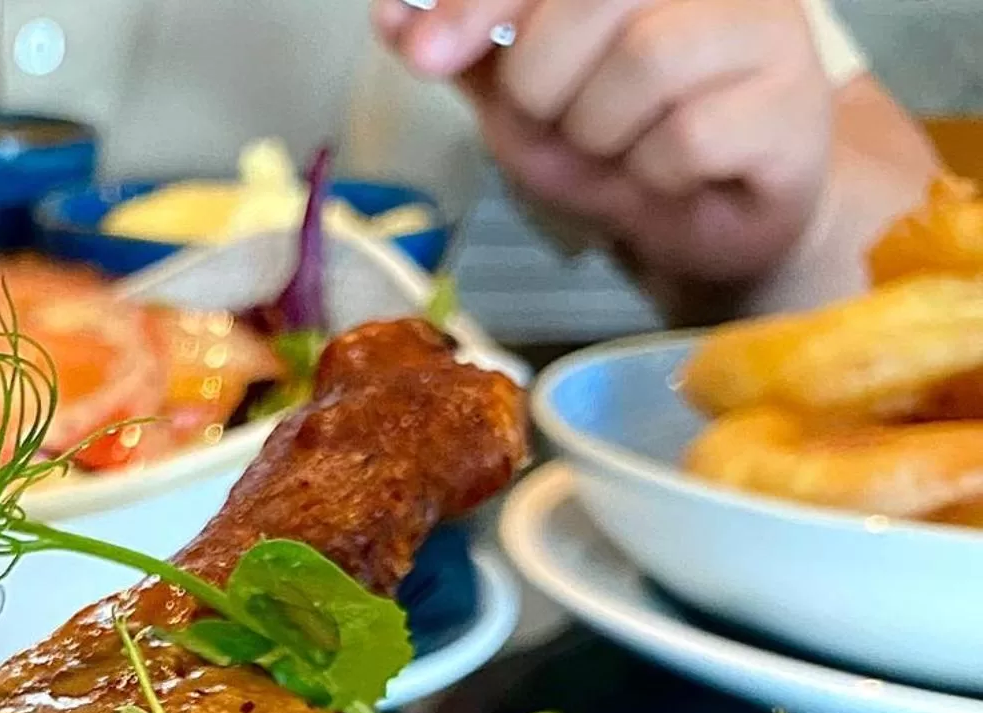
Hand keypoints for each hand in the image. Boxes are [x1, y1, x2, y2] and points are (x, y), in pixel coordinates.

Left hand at [375, 0, 835, 291]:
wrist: (709, 221)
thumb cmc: (619, 141)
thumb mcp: (523, 94)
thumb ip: (464, 49)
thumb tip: (392, 14)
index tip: (425, 54)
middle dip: (539, 81)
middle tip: (550, 125)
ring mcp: (766, 28)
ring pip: (642, 64)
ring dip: (597, 138)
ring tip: (616, 156)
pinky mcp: (790, 107)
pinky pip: (688, 138)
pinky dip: (649, 179)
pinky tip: (665, 181)